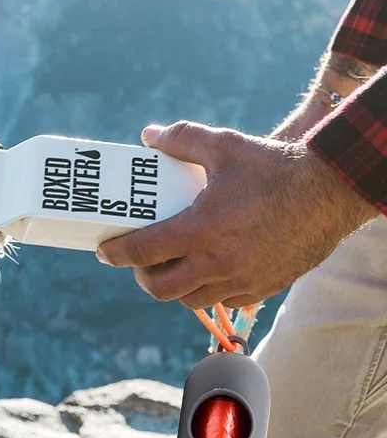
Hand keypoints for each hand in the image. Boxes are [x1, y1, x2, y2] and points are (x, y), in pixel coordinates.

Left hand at [96, 121, 375, 307]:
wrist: (332, 190)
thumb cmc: (275, 167)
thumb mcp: (226, 145)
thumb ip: (183, 139)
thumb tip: (149, 137)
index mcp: (202, 229)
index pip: (143, 252)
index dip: (116, 254)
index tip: (105, 251)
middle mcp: (217, 262)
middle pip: (160, 288)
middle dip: (142, 277)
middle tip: (141, 262)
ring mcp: (240, 280)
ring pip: (189, 299)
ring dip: (174, 286)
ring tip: (173, 266)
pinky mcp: (261, 288)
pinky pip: (222, 301)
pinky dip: (207, 290)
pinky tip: (208, 270)